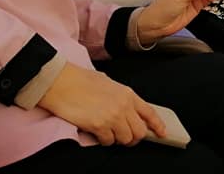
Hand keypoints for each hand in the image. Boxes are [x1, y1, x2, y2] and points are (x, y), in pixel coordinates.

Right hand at [38, 62, 165, 145]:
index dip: (157, 125)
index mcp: (128, 94)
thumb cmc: (81, 81)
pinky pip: (108, 141)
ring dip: (118, 139)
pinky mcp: (99, 125)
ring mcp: (113, 116)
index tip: (162, 133)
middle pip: (140, 131)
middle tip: (125, 137)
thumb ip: (120, 97)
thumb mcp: (109, 84)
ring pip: (126, 139)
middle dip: (134, 137)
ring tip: (108, 133)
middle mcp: (124, 105)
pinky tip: (98, 133)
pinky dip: (104, 141)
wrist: (62, 82)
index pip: (149, 112)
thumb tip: (124, 109)